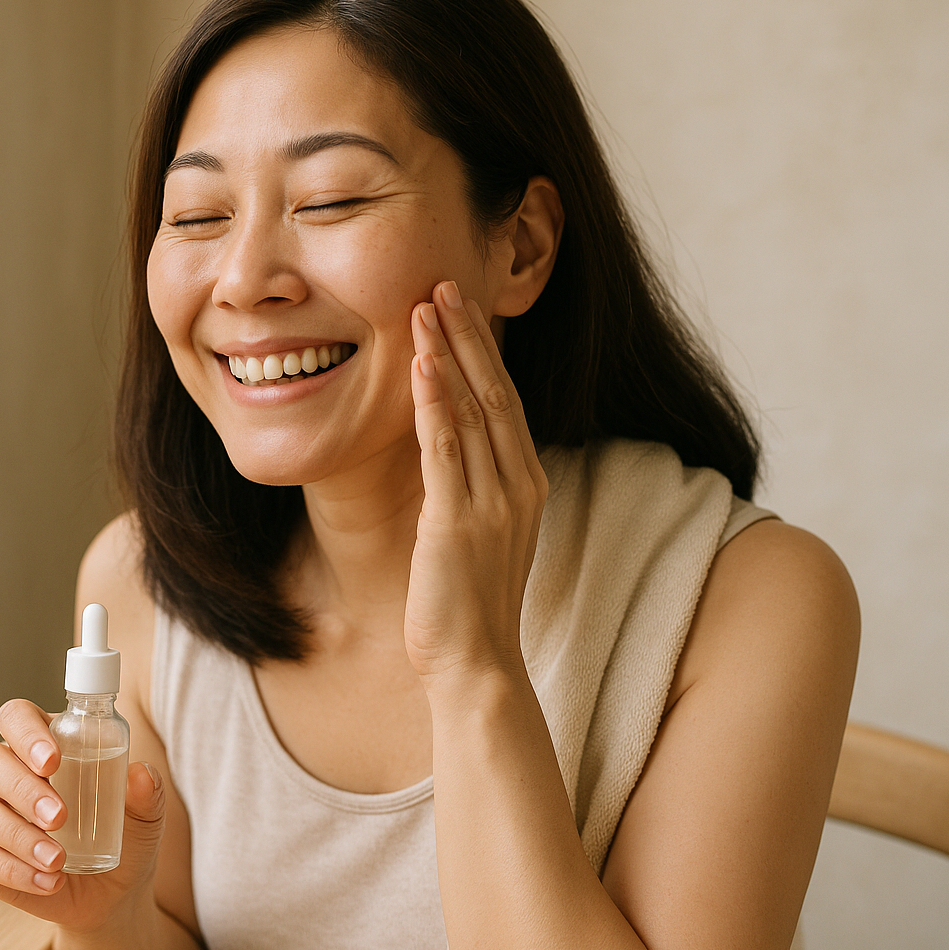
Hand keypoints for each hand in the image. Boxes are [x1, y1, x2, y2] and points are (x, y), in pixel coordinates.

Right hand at [0, 699, 165, 935]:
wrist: (114, 890)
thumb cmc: (125, 834)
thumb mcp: (146, 814)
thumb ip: (147, 792)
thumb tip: (141, 774)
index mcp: (46, 743)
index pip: (17, 717)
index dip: (26, 733)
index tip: (53, 762)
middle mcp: (10, 772)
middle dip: (21, 788)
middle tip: (60, 817)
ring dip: (18, 835)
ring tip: (58, 860)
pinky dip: (12, 869)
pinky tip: (47, 881)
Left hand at [405, 281, 547, 682]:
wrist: (477, 665)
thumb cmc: (470, 603)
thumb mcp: (478, 532)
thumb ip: (470, 484)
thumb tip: (446, 443)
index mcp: (527, 485)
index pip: (505, 401)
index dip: (483, 350)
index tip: (461, 307)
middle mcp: (519, 486)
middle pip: (494, 392)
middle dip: (468, 335)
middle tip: (444, 284)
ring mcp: (493, 504)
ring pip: (471, 411)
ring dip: (448, 355)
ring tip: (426, 306)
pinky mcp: (458, 524)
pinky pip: (446, 451)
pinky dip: (434, 405)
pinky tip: (421, 366)